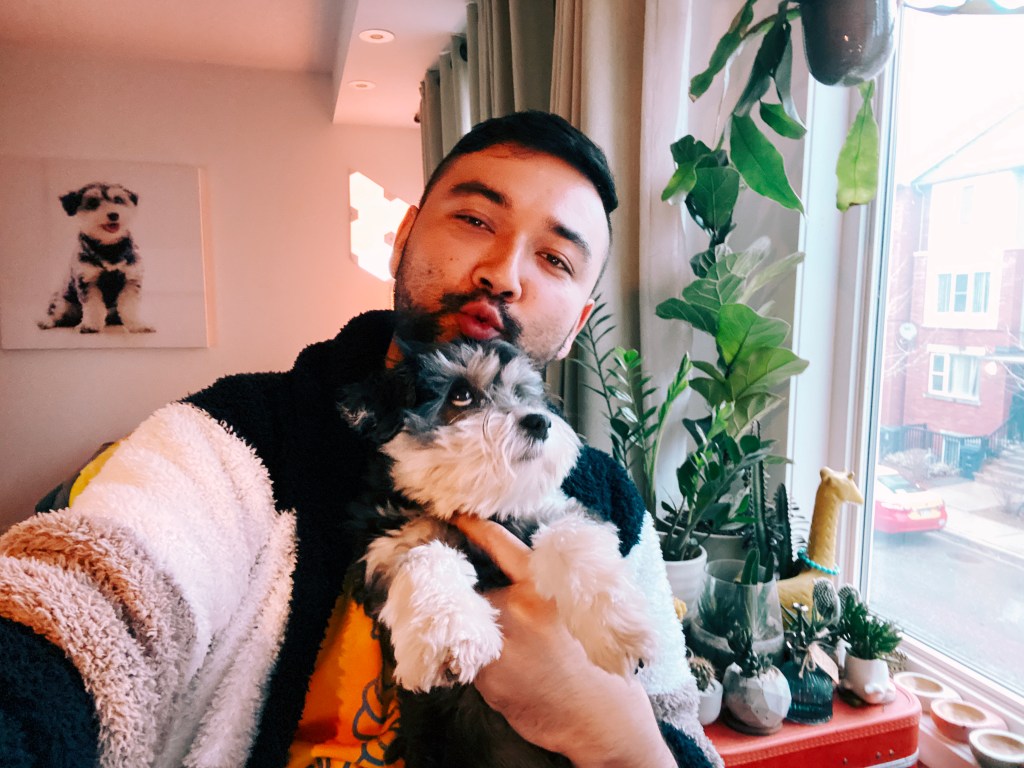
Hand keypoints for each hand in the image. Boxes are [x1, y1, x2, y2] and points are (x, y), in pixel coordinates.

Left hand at [451, 514, 675, 767]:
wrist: (601, 716)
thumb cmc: (595, 661)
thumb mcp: (577, 609)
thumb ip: (542, 590)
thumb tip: (511, 579)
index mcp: (542, 585)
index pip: (501, 546)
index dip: (476, 528)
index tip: (457, 514)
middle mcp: (515, 606)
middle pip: (480, 594)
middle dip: (489, 610)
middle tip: (518, 635)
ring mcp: (496, 640)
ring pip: (473, 628)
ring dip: (486, 640)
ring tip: (522, 662)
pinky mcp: (484, 672)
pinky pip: (472, 659)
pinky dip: (486, 667)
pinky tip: (515, 680)